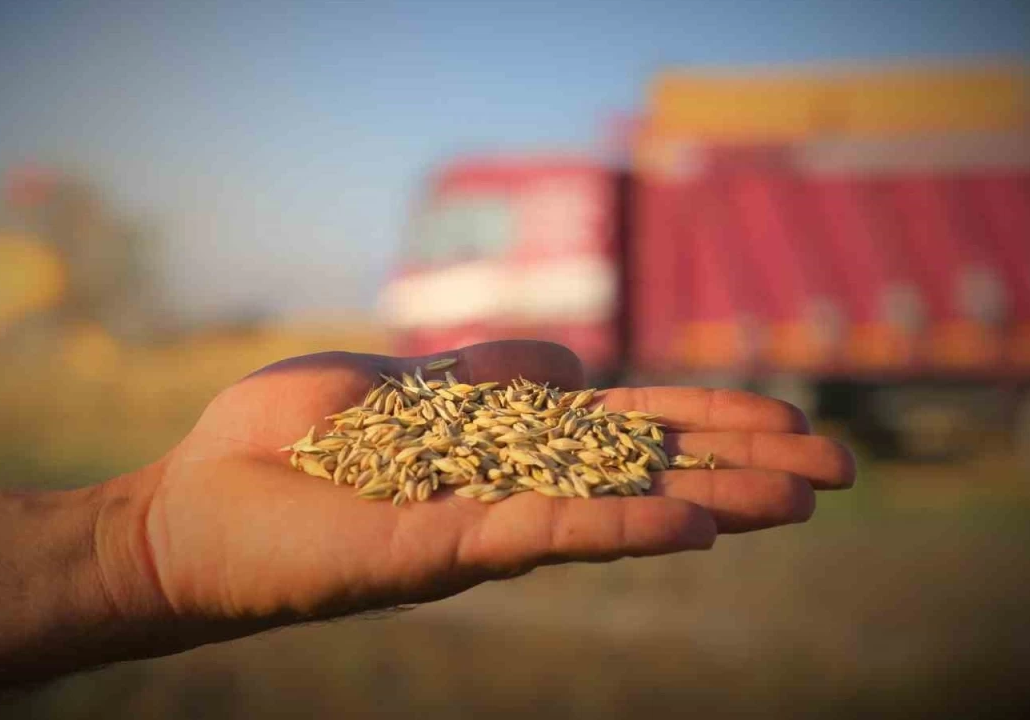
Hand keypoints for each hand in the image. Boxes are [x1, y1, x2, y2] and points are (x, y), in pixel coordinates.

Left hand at [124, 341, 853, 632]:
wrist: (189, 509)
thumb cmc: (280, 444)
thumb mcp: (393, 383)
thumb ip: (482, 374)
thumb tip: (571, 361)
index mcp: (501, 444)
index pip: (626, 428)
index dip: (707, 422)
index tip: (790, 421)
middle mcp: (508, 490)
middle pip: (646, 472)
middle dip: (741, 467)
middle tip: (840, 471)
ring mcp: (482, 525)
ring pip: (617, 509)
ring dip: (712, 502)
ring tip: (801, 500)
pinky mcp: (438, 550)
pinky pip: (541, 533)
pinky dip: (619, 527)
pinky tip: (694, 526)